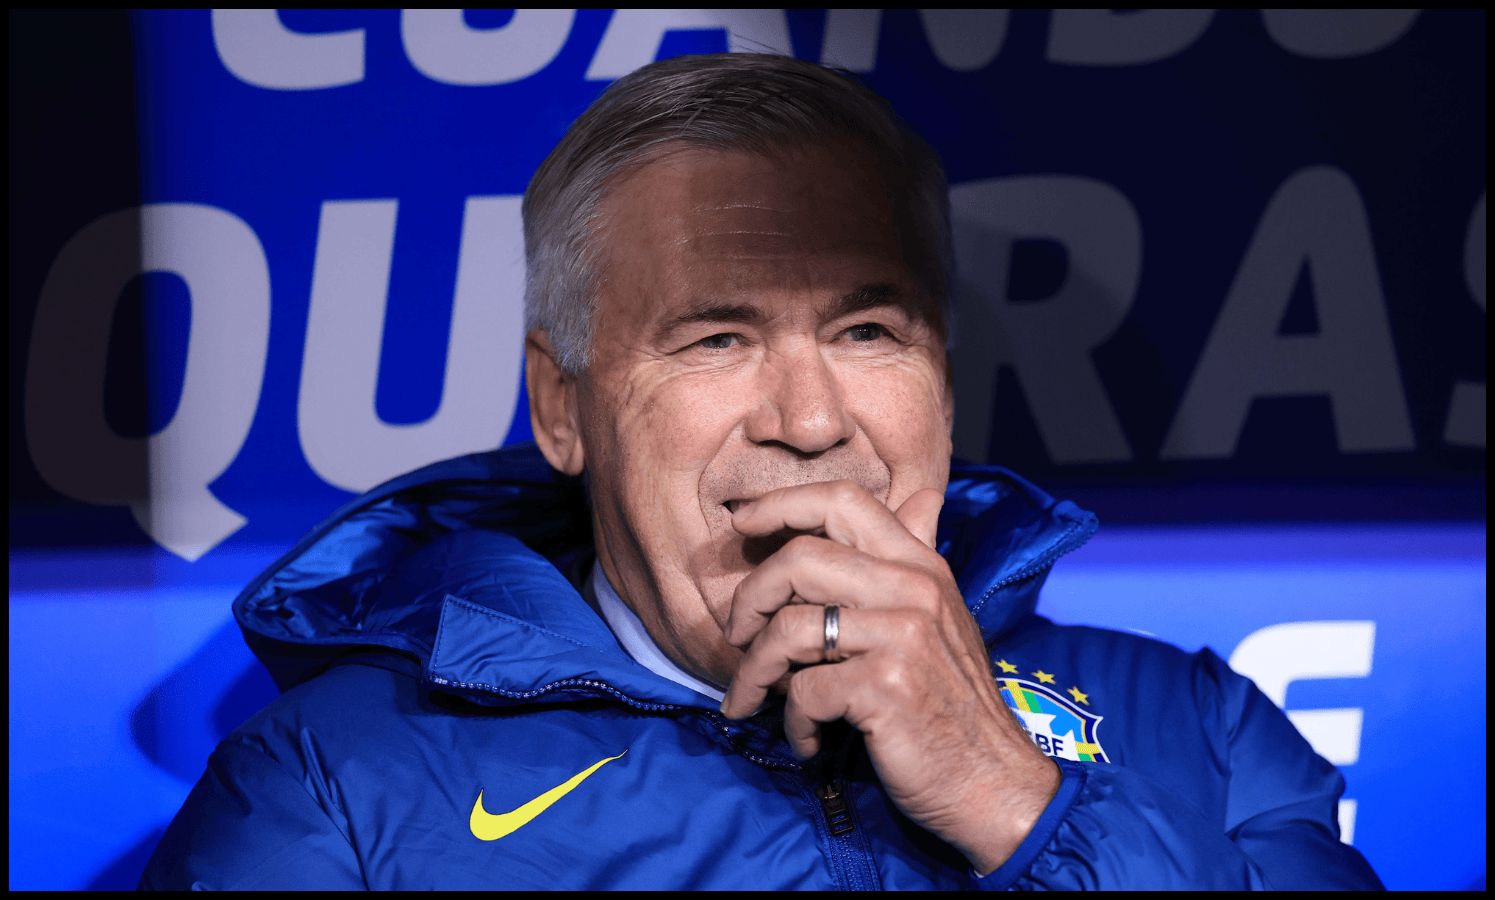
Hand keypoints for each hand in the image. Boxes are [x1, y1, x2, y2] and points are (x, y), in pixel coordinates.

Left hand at [718, 481, 1059, 874]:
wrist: (994, 782)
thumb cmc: (956, 703)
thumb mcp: (945, 618)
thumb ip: (921, 556)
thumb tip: (925, 498)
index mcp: (921, 565)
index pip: (843, 501)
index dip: (781, 503)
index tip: (742, 523)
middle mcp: (914, 589)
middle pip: (800, 558)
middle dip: (750, 597)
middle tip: (737, 633)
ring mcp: (902, 636)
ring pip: (789, 627)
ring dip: (755, 669)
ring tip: (752, 696)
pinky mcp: (885, 687)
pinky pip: (803, 691)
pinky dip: (792, 722)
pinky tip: (807, 739)